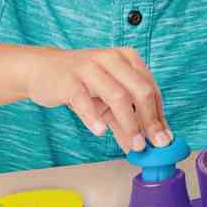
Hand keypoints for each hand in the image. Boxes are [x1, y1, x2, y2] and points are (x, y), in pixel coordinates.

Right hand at [26, 47, 171, 151]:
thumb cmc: (80, 83)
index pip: (151, 89)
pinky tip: (101, 132)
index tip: (164, 140)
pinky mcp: (68, 79)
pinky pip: (84, 100)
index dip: (159, 116)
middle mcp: (111, 59)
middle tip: (154, 144)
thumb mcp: (106, 102)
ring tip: (135, 145)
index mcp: (127, 59)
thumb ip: (123, 123)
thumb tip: (140, 147)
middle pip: (140, 90)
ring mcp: (89, 67)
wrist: (42, 69)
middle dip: (150, 120)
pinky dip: (94, 117)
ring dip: (130, 124)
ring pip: (117, 95)